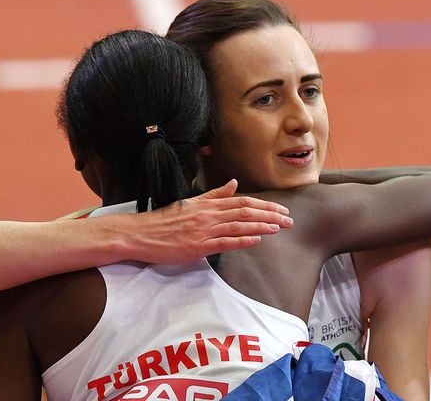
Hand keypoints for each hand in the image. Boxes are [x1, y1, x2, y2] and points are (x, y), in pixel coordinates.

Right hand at [120, 179, 292, 262]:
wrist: (141, 233)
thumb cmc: (165, 220)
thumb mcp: (191, 202)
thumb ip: (214, 194)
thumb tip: (234, 183)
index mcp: (208, 204)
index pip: (243, 202)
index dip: (264, 205)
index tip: (281, 210)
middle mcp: (209, 214)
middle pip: (246, 211)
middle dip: (270, 215)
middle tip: (289, 220)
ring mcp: (204, 230)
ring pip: (239, 225)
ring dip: (262, 226)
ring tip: (279, 228)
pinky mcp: (198, 246)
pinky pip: (225, 241)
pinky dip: (242, 239)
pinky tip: (256, 240)